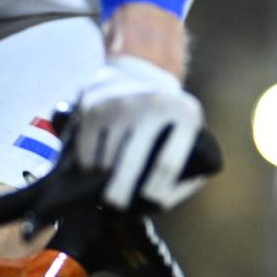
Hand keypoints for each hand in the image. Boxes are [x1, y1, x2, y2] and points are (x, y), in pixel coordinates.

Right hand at [70, 56, 206, 211]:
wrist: (138, 72)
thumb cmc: (167, 120)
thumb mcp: (190, 134)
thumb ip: (188, 171)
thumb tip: (161, 202)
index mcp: (185, 115)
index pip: (168, 164)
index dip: (158, 191)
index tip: (149, 202)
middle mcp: (153, 104)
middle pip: (131, 160)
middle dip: (121, 190)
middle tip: (115, 205)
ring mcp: (121, 103)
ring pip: (106, 156)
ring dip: (103, 178)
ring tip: (106, 183)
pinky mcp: (96, 104)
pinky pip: (86, 147)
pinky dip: (87, 164)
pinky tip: (93, 168)